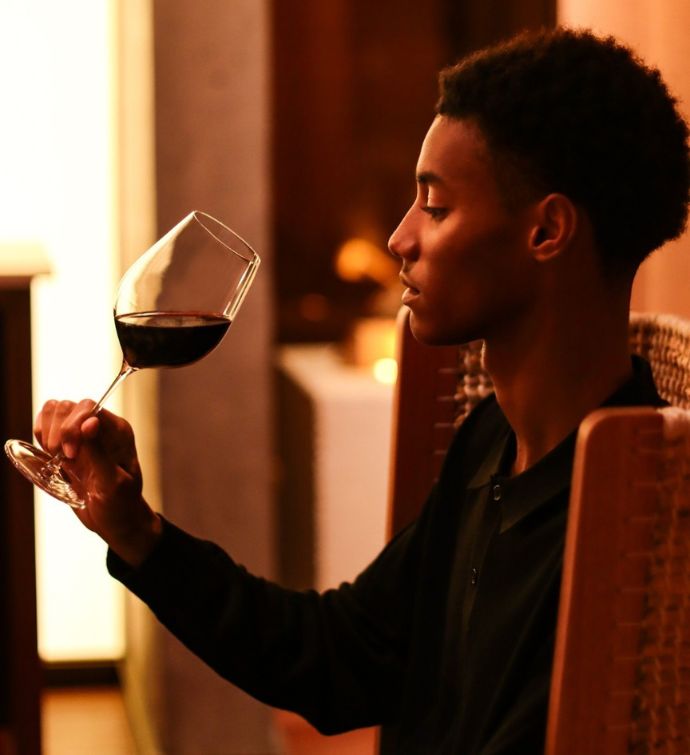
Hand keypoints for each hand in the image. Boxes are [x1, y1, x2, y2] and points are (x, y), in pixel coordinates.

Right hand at [34, 399, 161, 566]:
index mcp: (117, 431)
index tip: (71, 456)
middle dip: (58, 432)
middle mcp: (100, 428)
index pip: (88, 408)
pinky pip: (46, 424)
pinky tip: (48, 454)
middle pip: (68, 407)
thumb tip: (90, 421)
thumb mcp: (113, 483)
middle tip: (63, 460)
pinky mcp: (66, 444)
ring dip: (48, 433)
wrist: (114, 520)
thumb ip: (99, 452)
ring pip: (54, 411)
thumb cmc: (121, 504)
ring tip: (57, 457)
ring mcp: (81, 434)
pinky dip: (40, 435)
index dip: (72, 427)